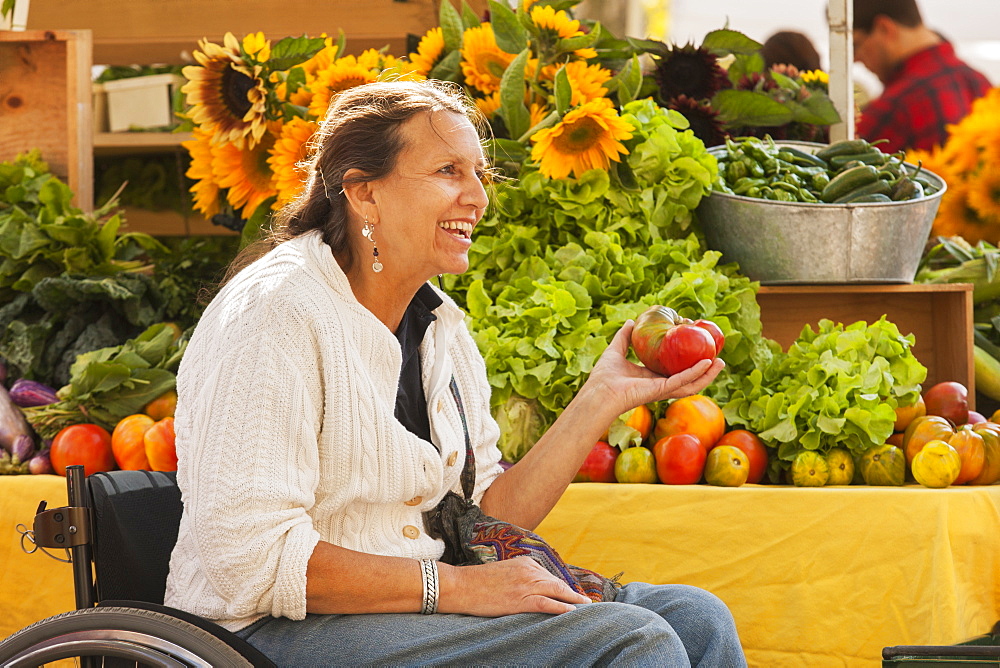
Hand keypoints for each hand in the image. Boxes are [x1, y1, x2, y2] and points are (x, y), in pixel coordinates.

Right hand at [437, 557, 590, 615]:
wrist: (460, 585)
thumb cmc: (477, 581)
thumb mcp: (502, 572)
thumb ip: (518, 576)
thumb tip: (528, 588)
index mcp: (524, 562)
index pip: (549, 576)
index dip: (562, 587)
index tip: (572, 594)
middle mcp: (529, 570)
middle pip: (557, 583)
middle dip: (572, 593)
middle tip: (586, 602)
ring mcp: (525, 584)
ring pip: (556, 591)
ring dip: (573, 600)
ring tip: (585, 608)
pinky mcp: (520, 599)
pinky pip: (547, 604)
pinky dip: (561, 608)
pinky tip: (572, 612)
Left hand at [586, 319, 724, 416]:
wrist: (599, 392)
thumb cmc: (604, 377)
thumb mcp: (616, 351)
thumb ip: (624, 337)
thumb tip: (632, 321)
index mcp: (652, 378)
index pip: (675, 371)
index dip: (689, 362)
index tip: (699, 348)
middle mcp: (660, 385)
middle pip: (689, 379)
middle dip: (705, 371)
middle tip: (718, 358)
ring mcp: (662, 389)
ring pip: (692, 384)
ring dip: (708, 374)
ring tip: (720, 362)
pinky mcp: (661, 390)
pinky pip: (683, 382)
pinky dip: (696, 373)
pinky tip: (706, 363)